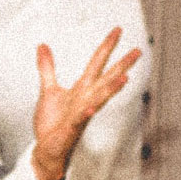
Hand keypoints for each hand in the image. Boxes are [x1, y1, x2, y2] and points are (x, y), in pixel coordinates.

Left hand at [30, 27, 140, 179]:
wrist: (47, 149)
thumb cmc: (52, 123)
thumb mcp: (48, 90)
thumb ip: (47, 68)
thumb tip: (43, 46)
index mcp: (82, 89)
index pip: (97, 63)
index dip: (106, 46)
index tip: (117, 30)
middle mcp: (86, 99)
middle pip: (106, 78)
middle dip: (122, 65)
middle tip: (138, 50)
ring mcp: (81, 113)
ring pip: (99, 98)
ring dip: (111, 89)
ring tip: (125, 77)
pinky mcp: (71, 128)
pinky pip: (80, 119)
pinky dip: (86, 113)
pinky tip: (91, 108)